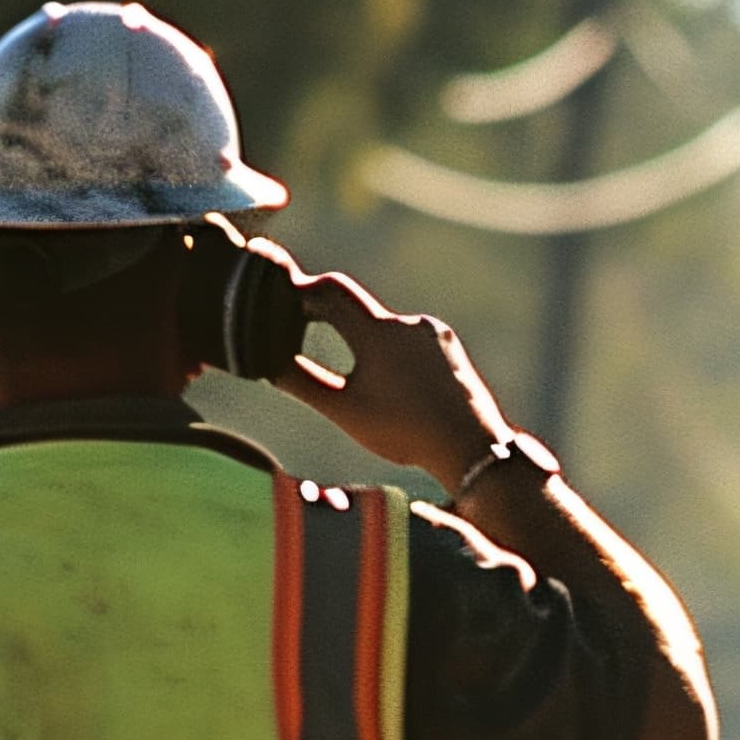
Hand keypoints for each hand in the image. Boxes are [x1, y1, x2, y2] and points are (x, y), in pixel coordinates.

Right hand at [271, 267, 511, 486]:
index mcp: (378, 331)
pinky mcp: (450, 347)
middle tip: (306, 328)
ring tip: (364, 378)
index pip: (330, 291)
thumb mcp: (345, 410)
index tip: (284, 303)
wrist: (473, 447)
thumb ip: (302, 381)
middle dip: (331, 318)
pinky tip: (398, 384)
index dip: (302, 292)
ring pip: (387, 329)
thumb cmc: (406, 431)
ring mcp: (433, 333)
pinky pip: (412, 342)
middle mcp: (408, 323)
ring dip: (369, 344)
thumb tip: (266, 359)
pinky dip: (396, 356)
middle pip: (358, 310)